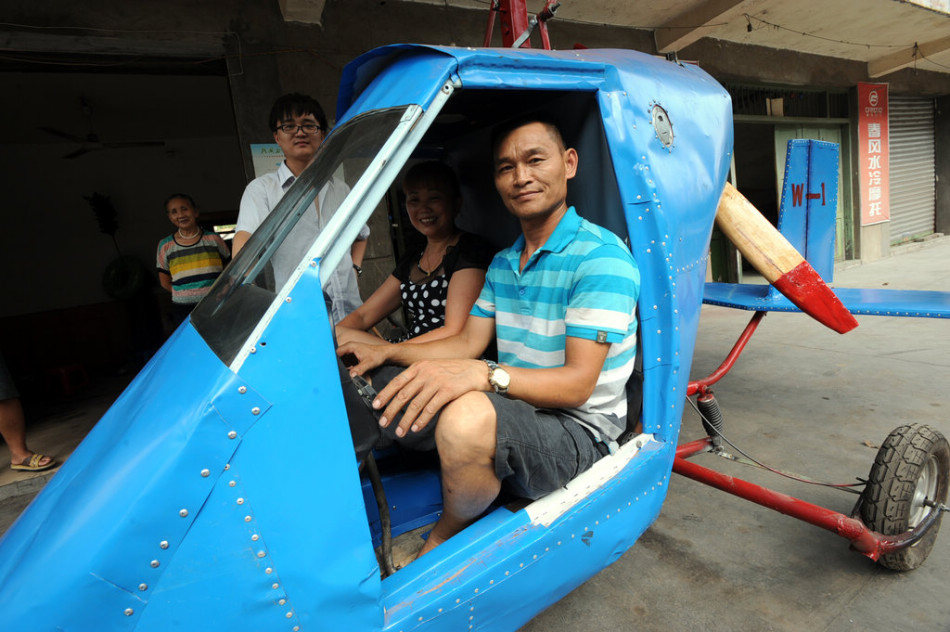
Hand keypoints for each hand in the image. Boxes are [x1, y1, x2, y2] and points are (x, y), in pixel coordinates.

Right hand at [336, 341, 389, 375]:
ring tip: (344, 373)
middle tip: (337, 373)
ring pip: (341, 360)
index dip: (334, 361)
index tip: (333, 369)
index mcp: (350, 346)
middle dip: (338, 365)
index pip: (336, 353)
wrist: (385, 354)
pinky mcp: (353, 356)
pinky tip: (349, 372)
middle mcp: (349, 347)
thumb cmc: (378, 355)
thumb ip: (359, 369)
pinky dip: (347, 367)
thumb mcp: (368, 363)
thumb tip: (351, 375)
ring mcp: (350, 352)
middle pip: (338, 357)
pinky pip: (346, 362)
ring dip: (342, 367)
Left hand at [373, 359, 488, 437]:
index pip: (397, 382)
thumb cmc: (454, 372)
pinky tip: (416, 428)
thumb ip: (418, 378)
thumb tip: (402, 394)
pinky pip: (430, 409)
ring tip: (399, 431)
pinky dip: (421, 421)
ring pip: (415, 405)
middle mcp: (426, 373)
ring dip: (405, 421)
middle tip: (383, 423)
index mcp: (419, 367)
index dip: (385, 395)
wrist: (477, 371)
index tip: (376, 406)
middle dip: (391, 411)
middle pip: (403, 395)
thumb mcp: (433, 368)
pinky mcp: (447, 391)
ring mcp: (437, 382)